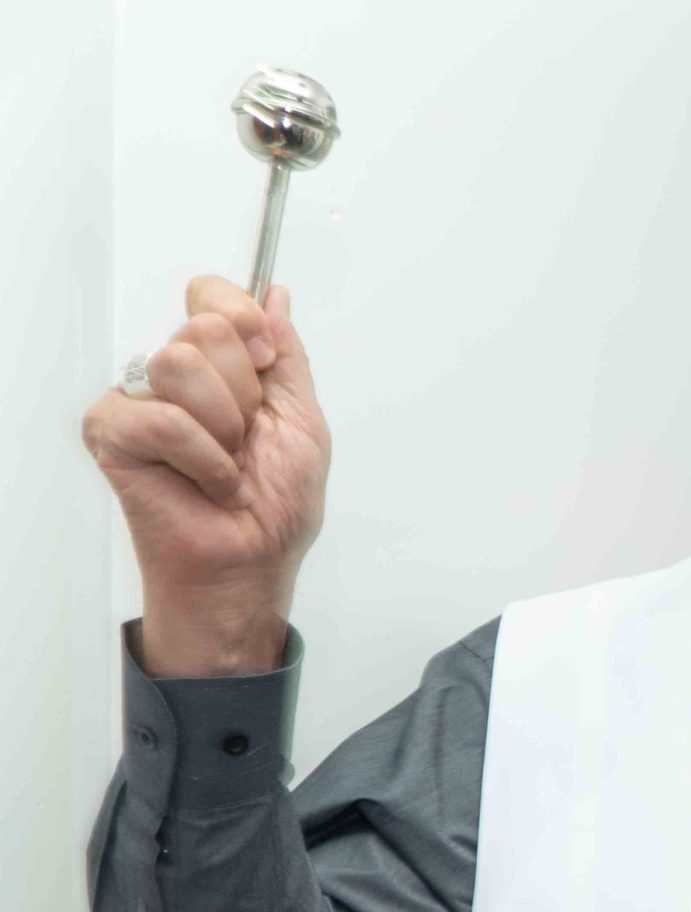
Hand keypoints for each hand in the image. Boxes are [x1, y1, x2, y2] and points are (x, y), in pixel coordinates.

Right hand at [80, 277, 330, 675]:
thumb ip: (286, 352)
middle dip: (246, 392)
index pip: (210, 296)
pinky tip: (210, 483)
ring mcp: (137, 399)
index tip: (266, 364)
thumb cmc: (276, 505)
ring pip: (178, 363)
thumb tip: (273, 293)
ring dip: (225, 425)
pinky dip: (204, 457)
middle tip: (246, 438)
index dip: (244, 321)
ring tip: (228, 463)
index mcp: (217, 365)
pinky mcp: (111, 431)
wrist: (253, 562)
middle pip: (204, 329)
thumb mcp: (303, 419)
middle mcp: (172, 375)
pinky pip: (161, 417)